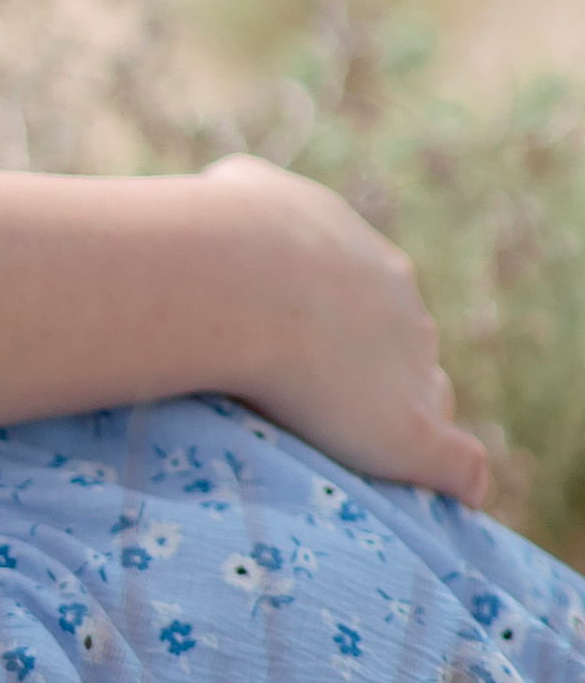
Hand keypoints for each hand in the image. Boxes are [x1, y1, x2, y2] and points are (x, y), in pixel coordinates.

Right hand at [202, 153, 490, 505]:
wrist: (239, 279)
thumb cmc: (224, 234)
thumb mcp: (239, 185)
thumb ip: (250, 197)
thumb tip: (230, 199)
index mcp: (368, 257)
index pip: (376, 296)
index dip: (342, 321)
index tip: (300, 337)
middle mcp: (403, 305)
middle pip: (406, 344)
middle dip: (371, 362)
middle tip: (314, 387)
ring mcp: (415, 368)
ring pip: (429, 395)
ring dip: (398, 414)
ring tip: (352, 443)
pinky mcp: (415, 433)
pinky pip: (459, 465)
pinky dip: (454, 478)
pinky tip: (451, 497)